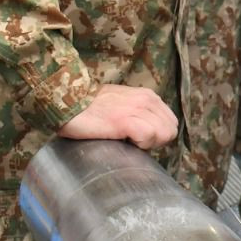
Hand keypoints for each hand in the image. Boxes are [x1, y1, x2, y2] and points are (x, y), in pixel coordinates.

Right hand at [57, 84, 177, 148]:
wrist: (69, 103)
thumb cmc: (91, 108)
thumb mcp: (123, 103)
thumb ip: (139, 112)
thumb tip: (150, 132)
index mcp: (148, 96)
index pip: (171, 122)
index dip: (158, 136)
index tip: (140, 139)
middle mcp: (147, 100)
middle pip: (170, 130)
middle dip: (156, 141)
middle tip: (135, 142)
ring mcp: (138, 109)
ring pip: (163, 134)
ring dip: (148, 144)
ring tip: (128, 141)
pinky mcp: (126, 121)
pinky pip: (148, 136)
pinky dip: (140, 144)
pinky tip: (125, 141)